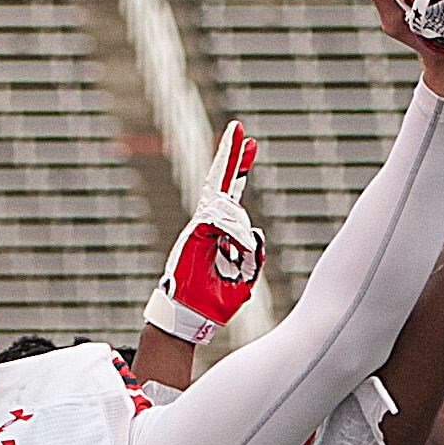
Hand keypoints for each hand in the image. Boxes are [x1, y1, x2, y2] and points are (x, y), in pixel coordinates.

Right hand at [143, 121, 263, 343]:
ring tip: (237, 261)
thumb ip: (253, 254)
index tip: (250, 143)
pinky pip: (217, 220)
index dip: (240, 168)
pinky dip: (232, 233)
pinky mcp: (192, 234)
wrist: (190, 316)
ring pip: (228, 209)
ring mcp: (198, 227)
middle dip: (230, 155)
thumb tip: (253, 233)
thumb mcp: (245, 278)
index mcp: (219, 231)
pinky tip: (233, 249)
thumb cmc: (214, 302)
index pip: (231, 193)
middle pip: (221, 182)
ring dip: (239, 235)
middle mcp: (207, 224)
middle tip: (239, 127)